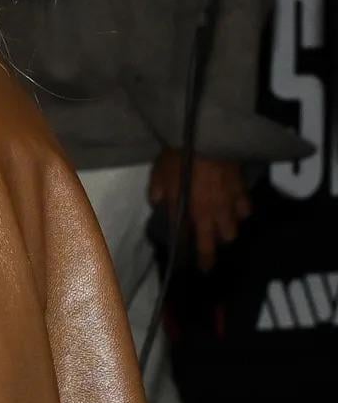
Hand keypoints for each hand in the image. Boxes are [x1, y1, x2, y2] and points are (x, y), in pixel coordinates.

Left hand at [148, 150, 251, 272]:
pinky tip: (236, 209)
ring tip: (221, 231)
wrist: (207, 139)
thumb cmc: (179, 156)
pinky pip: (245, 212)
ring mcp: (228, 205)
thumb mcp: (159, 172)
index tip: (193, 263)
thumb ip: (157, 191)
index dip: (188, 251)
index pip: (187, 239)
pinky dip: (240, 214)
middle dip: (209, 254)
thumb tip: (157, 202)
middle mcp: (210, 214)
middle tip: (207, 260)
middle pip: (213, 243)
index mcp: (188, 210)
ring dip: (225, 234)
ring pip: (232, 232)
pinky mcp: (242, 193)